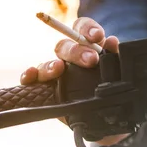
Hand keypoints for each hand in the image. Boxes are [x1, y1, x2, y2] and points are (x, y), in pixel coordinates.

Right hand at [20, 17, 124, 144]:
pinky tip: (31, 74)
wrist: (107, 117)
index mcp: (88, 47)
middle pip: (65, 45)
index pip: (82, 28)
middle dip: (77, 51)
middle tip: (91, 60)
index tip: (97, 36)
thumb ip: (115, 58)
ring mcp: (57, 72)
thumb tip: (113, 43)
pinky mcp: (47, 89)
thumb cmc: (111, 89)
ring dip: (52, 64)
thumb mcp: (117, 74)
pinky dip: (29, 75)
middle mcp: (70, 57)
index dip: (88, 28)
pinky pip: (33, 79)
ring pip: (49, 62)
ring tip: (59, 69)